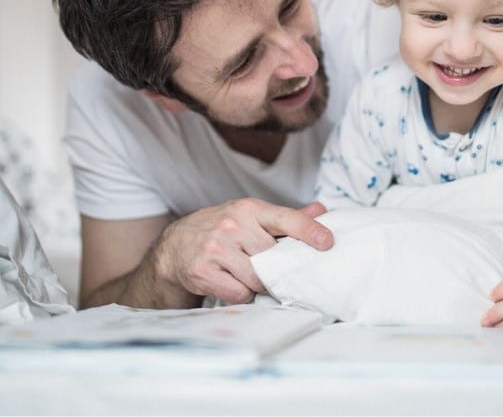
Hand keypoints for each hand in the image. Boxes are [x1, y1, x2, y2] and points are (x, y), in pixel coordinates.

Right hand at [153, 198, 331, 304]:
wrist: (175, 246)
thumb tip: (321, 211)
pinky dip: (239, 294)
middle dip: (274, 268)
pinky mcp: (203, 271)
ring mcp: (216, 248)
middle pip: (272, 257)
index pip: (285, 218)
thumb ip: (287, 218)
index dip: (308, 231)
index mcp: (249, 209)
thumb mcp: (251, 217)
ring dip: (256, 284)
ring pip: (257, 279)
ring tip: (243, 273)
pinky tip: (230, 283)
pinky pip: (238, 293)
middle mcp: (232, 225)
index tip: (327, 242)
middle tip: (265, 266)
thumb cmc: (223, 231)